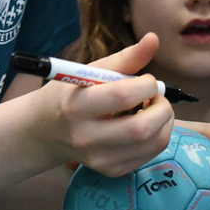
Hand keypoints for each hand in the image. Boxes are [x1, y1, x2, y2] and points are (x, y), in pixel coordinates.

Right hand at [36, 33, 174, 176]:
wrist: (45, 131)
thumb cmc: (70, 94)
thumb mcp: (90, 71)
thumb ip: (125, 58)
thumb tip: (154, 39)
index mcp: (76, 107)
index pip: (123, 96)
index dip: (147, 84)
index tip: (147, 79)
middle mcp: (86, 138)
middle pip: (142, 128)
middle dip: (162, 107)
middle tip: (157, 96)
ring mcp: (99, 159)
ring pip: (152, 143)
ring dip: (165, 121)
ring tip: (153, 108)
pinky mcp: (111, 171)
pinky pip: (149, 155)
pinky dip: (158, 136)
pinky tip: (146, 124)